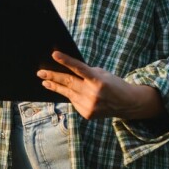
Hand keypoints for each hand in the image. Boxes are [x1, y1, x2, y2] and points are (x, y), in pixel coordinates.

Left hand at [38, 51, 164, 119]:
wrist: (128, 104)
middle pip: (68, 82)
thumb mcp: (102, 74)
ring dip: (55, 87)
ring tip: (45, 82)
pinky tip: (66, 92)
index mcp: (98, 80)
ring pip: (67, 93)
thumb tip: (66, 70)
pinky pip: (74, 102)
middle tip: (40, 73)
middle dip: (52, 77)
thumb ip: (86, 72)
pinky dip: (70, 96)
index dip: (66, 61)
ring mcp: (89, 105)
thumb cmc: (113, 84)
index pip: (79, 68)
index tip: (54, 54)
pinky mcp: (87, 114)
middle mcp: (93, 94)